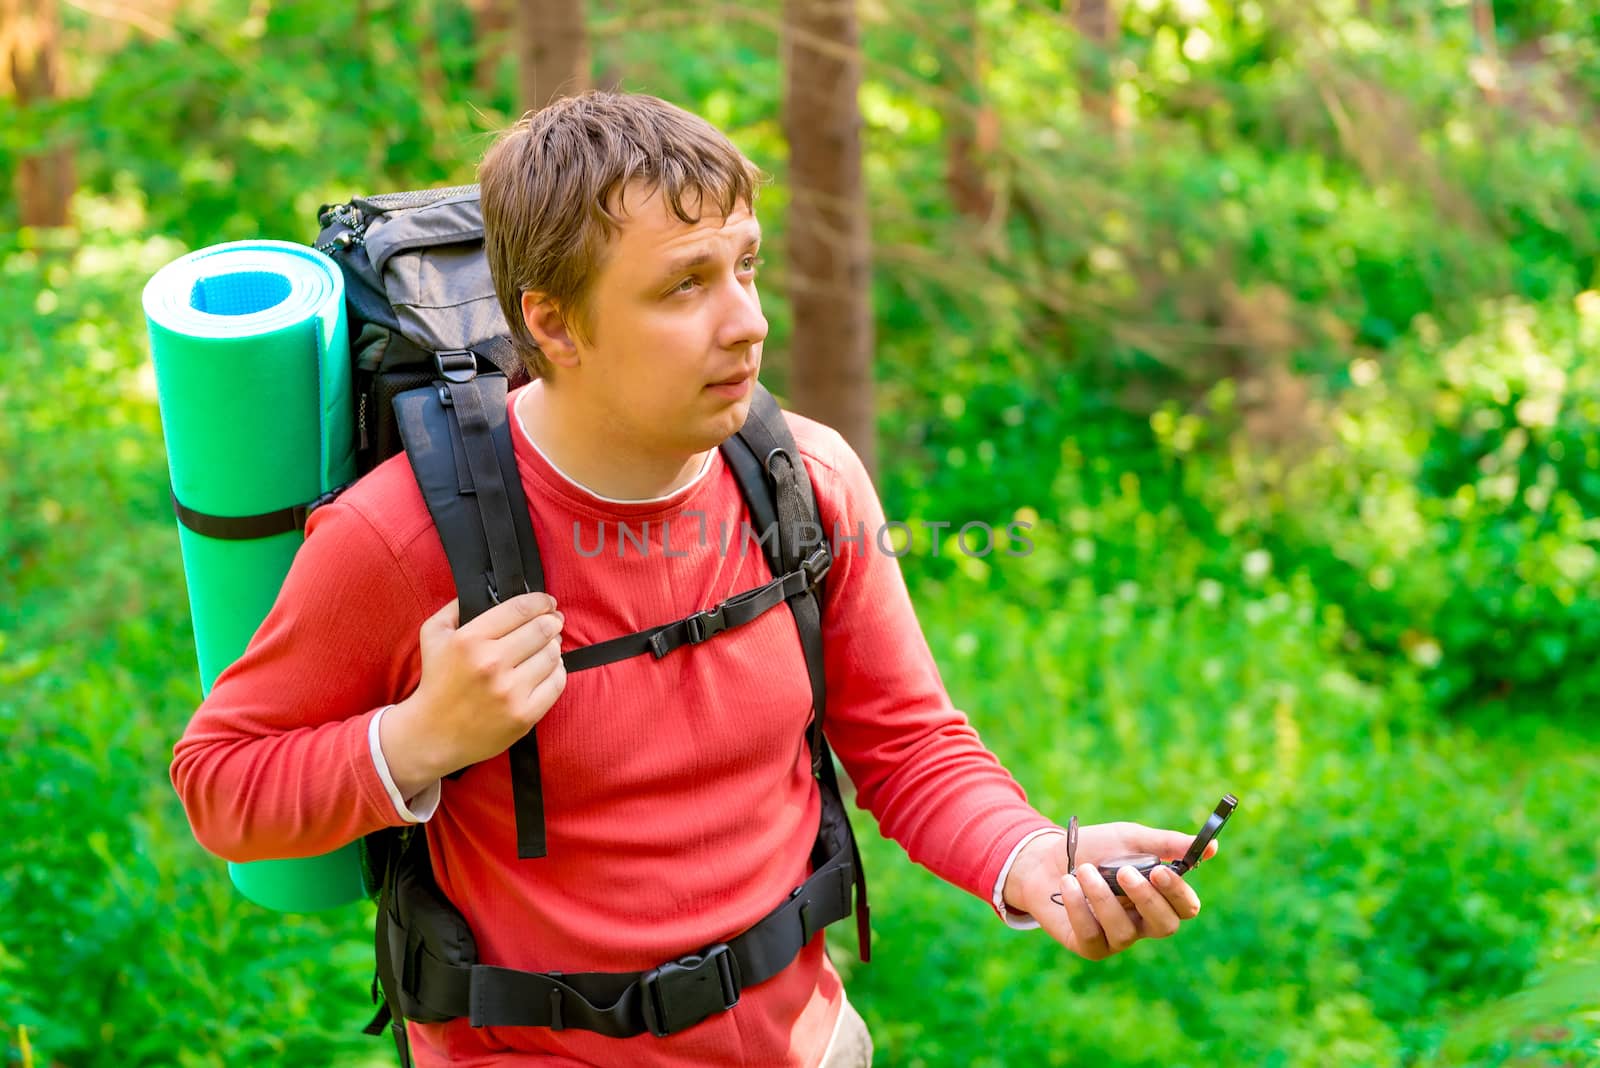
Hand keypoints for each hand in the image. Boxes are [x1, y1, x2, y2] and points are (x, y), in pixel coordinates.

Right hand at [381, 592, 566, 795]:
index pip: (520, 609)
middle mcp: (491, 664)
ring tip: (549, 645)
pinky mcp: (524, 715)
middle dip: (552, 621)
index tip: (548, 602)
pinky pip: (556, 683)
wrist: (433, 734)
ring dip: (554, 646)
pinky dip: (557, 671)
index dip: (541, 602)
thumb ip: (456, 607)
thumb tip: (486, 590)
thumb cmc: (436, 681)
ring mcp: (510, 692)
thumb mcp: (433, 635)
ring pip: (552, 655)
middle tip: (554, 621)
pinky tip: (549, 668)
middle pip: (542, 630)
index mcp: (470, 640)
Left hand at [1002, 822, 1217, 960]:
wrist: (1044, 858)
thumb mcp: (1129, 839)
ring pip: (1125, 931)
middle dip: (1146, 899)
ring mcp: (1117, 938)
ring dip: (1102, 897)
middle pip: (1164, 926)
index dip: (1178, 893)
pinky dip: (1079, 907)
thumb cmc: (1094, 849)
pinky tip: (1067, 884)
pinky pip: (1092, 935)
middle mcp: (1143, 922)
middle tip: (1124, 872)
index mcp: (1160, 896)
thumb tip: (1213, 848)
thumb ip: (1167, 844)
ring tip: (1083, 870)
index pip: (1186, 907)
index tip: (1160, 871)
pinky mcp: (1090, 946)